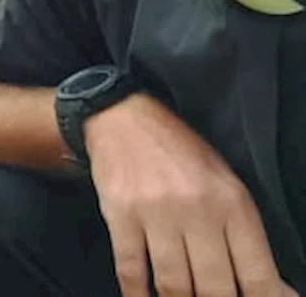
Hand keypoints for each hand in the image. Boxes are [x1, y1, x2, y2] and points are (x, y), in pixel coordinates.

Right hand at [86, 94, 295, 296]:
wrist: (125, 118)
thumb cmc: (180, 155)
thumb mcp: (226, 186)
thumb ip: (246, 238)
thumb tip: (275, 290)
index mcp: (232, 203)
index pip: (258, 273)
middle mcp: (198, 209)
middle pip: (215, 288)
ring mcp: (157, 213)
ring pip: (174, 285)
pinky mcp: (121, 214)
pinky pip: (131, 269)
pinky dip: (136, 293)